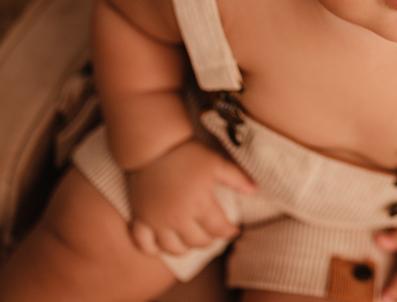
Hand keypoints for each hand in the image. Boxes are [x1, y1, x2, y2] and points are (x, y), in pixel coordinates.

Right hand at [126, 139, 255, 255]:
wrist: (154, 146)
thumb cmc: (187, 153)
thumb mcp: (216, 162)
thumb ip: (236, 178)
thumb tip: (255, 190)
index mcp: (199, 204)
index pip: (219, 229)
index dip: (229, 231)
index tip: (233, 230)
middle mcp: (178, 218)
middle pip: (198, 241)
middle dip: (209, 239)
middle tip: (213, 233)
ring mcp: (157, 220)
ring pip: (174, 248)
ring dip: (186, 247)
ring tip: (192, 239)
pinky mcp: (140, 218)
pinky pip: (144, 244)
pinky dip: (153, 249)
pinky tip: (162, 245)